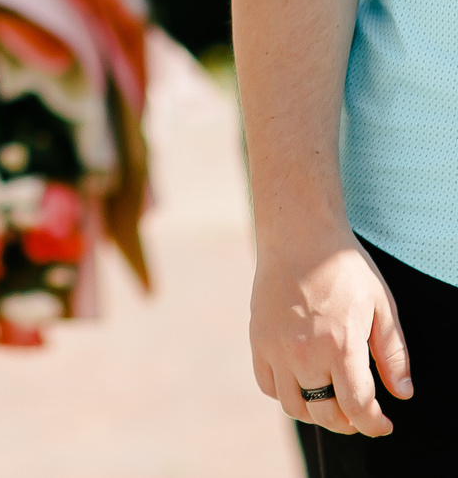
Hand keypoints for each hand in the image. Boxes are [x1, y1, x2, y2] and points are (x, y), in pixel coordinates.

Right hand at [251, 224, 411, 436]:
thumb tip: (402, 393)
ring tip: (331, 401)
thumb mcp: (383, 308)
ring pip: (294, 406)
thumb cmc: (344, 269)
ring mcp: (276, 347)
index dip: (374, 425)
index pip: (358, 407)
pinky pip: (267, 385)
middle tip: (361, 415)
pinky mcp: (258, 339)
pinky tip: (303, 383)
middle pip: (325, 413)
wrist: (298, 236)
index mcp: (340, 345)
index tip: (383, 425)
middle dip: (349, 423)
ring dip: (316, 413)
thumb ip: (393, 354)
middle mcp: (304, 352)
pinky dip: (286, 394)